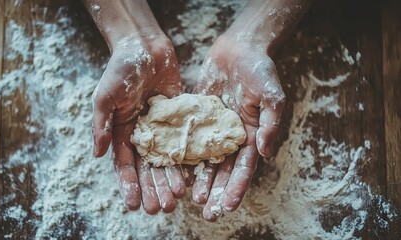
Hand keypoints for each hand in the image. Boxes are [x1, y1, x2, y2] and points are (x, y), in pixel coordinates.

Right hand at [92, 35, 185, 213]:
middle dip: (153, 189)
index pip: (125, 165)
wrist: (145, 48)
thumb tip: (96, 154)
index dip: (129, 185)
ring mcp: (161, 129)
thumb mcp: (104, 98)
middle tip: (160, 208)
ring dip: (169, 180)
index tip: (134, 204)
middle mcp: (142, 135)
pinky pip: (183, 143)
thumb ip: (101, 125)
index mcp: (122, 132)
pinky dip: (186, 160)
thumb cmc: (120, 70)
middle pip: (147, 168)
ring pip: (166, 160)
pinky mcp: (178, 120)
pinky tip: (190, 177)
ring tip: (176, 199)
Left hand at [192, 35, 285, 220]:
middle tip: (207, 214)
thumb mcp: (272, 95)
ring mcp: (213, 129)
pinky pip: (189, 139)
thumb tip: (266, 154)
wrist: (239, 49)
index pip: (244, 168)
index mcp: (251, 136)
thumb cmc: (260, 70)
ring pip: (205, 160)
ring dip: (199, 181)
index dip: (236, 188)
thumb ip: (270, 124)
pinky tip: (175, 171)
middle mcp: (231, 137)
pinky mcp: (197, 117)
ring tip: (190, 200)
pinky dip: (183, 155)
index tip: (227, 207)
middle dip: (216, 192)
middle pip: (224, 171)